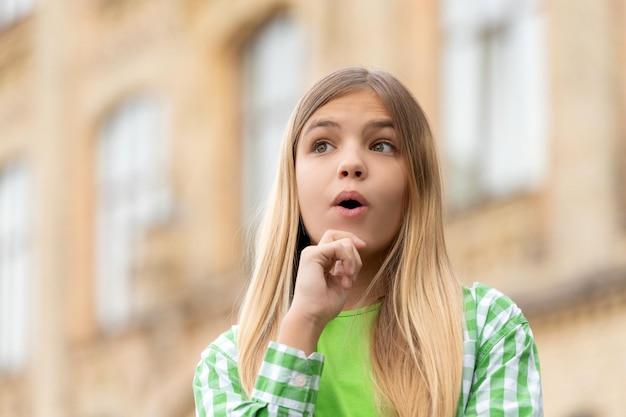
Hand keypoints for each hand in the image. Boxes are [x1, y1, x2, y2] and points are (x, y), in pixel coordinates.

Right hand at [277, 230, 365, 353]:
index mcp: (321, 260)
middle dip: (353, 247)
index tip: (363, 247)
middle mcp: (315, 254)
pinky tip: (345, 277)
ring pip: (342, 242)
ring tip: (347, 280)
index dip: (351, 240)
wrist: (312, 316)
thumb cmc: (325, 305)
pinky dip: (347, 261)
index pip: (337, 240)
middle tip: (355, 270)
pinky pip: (339, 247)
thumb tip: (357, 249)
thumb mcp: (341, 280)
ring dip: (352, 261)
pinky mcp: (312, 255)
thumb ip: (347, 265)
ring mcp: (312, 253)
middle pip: (338, 236)